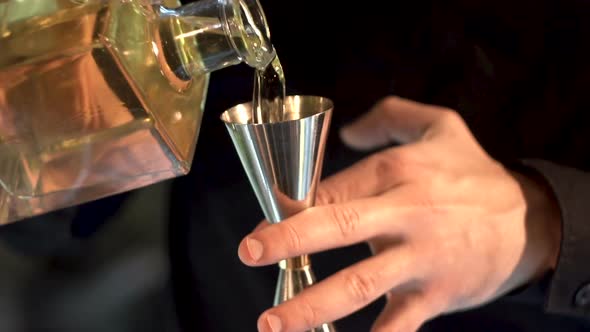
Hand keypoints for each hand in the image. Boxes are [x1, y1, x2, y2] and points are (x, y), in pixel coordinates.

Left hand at [238, 96, 561, 331]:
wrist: (529, 220)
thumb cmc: (474, 172)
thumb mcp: (440, 125)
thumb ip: (390, 115)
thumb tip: (345, 130)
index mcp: (399, 172)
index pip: (334, 188)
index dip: (293, 204)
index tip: (264, 217)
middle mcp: (406, 214)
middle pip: (339, 225)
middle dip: (289, 239)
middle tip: (249, 251)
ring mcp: (420, 260)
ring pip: (359, 283)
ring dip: (311, 304)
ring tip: (272, 322)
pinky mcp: (434, 295)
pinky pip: (396, 326)